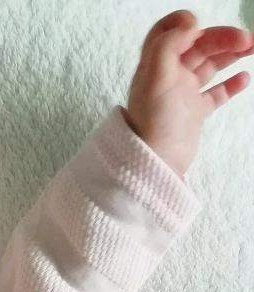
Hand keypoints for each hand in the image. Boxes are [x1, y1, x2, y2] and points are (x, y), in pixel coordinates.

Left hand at [124, 9, 253, 177]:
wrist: (156, 163)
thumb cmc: (153, 122)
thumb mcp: (155, 79)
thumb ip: (168, 46)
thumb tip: (190, 25)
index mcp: (155, 66)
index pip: (166, 33)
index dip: (182, 23)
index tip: (199, 25)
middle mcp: (168, 77)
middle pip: (197, 46)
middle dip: (222, 38)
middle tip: (246, 40)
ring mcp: (182, 95)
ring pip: (210, 65)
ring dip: (231, 54)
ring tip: (252, 48)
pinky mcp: (194, 113)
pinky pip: (215, 93)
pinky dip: (230, 84)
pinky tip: (244, 78)